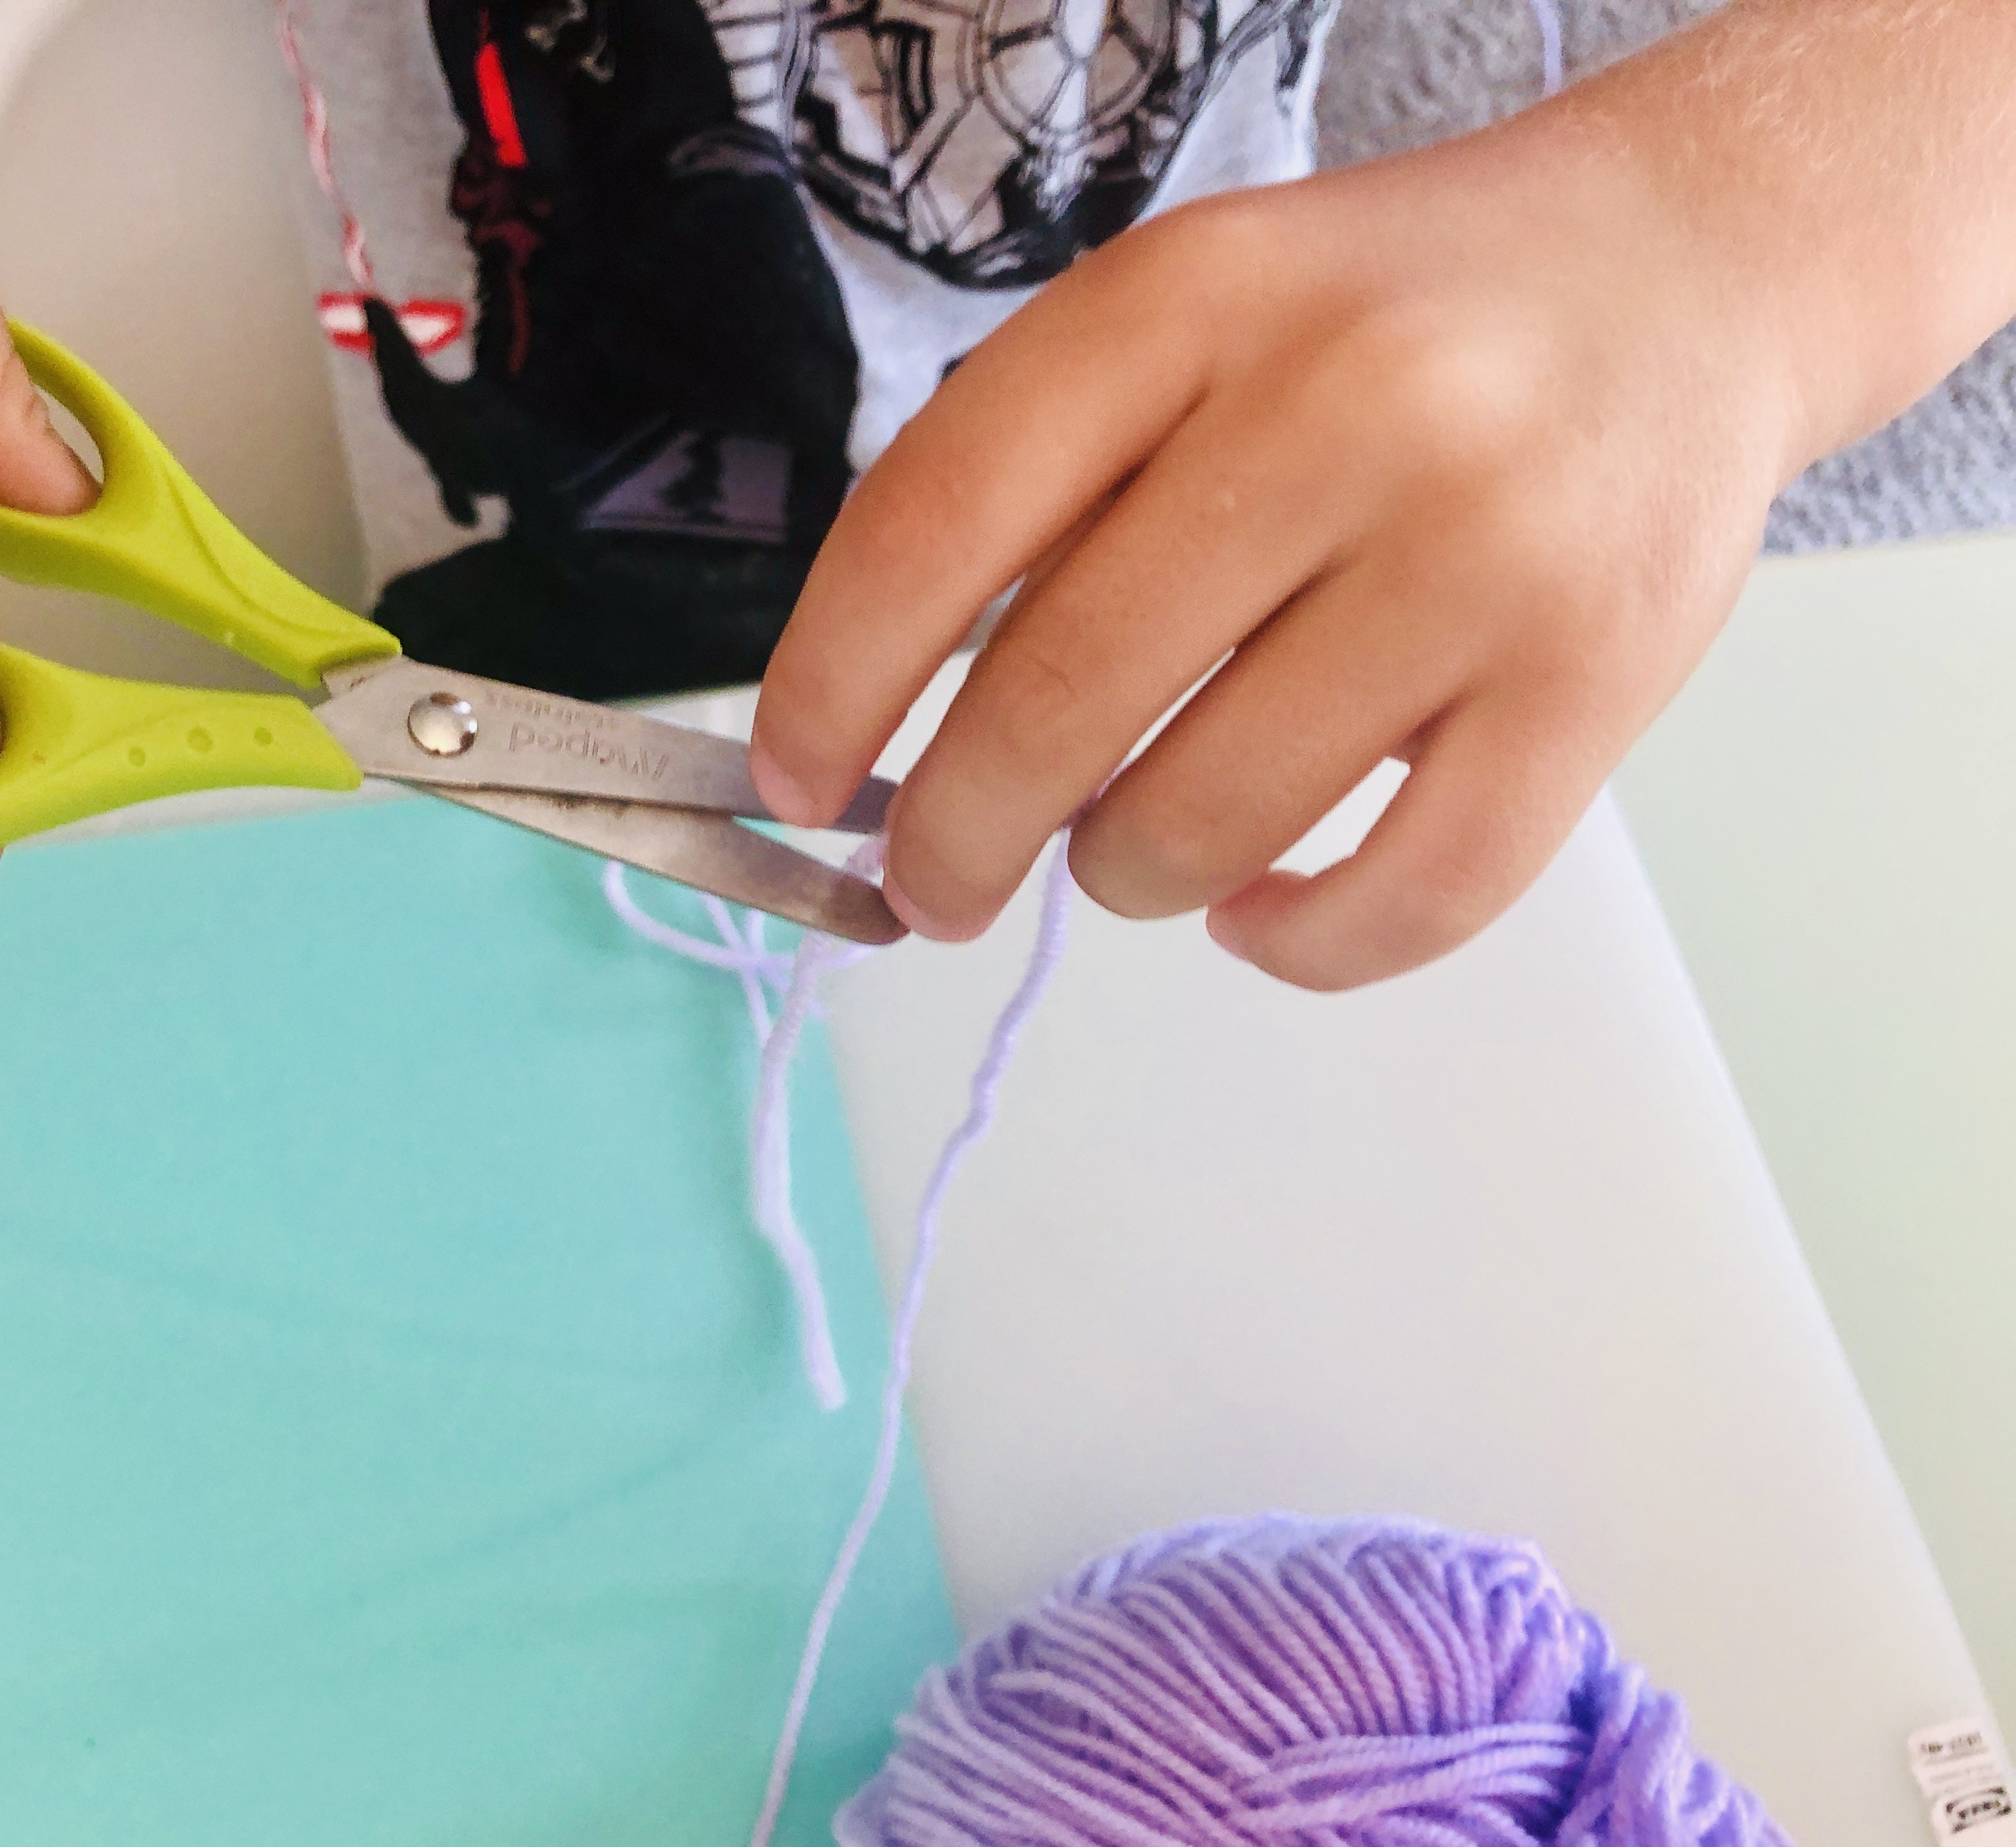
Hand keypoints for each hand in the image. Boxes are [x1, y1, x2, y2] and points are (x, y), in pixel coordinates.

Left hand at [751, 0, 2015, 988]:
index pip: (940, 517)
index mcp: (1191, 298)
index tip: (793, 783)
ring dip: (1124, 874)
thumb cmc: (1381, 328)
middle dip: (954, 834)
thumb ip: (1037, 492)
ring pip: (1211, 818)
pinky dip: (1293, 947)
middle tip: (932, 882)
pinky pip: (1404, 899)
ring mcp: (1485, 551)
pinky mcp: (1599, 684)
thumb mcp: (1185, 323)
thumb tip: (880, 733)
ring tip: (1128, 844)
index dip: (832, 680)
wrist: (1676, 276)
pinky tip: (1251, 912)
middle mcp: (1344, 408)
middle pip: (1061, 695)